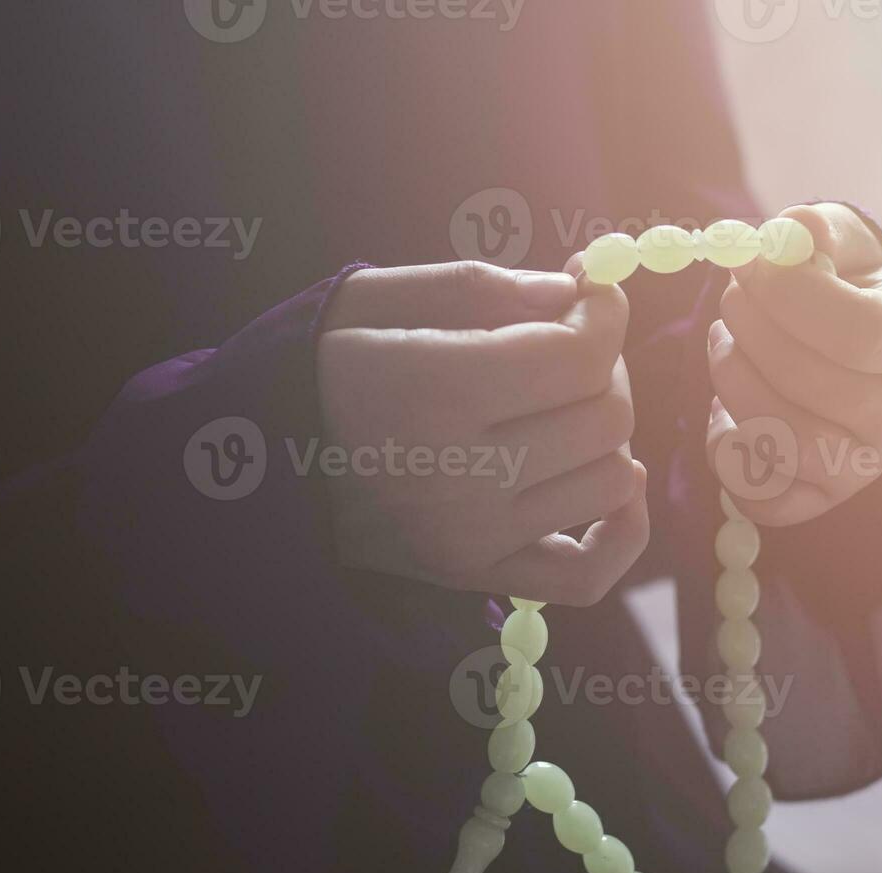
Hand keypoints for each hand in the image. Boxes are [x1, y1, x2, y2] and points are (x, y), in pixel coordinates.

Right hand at [316, 261, 647, 605]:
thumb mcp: (375, 298)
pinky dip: (623, 532)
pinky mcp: (473, 576)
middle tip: (563, 347)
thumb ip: (481, 287)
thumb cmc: (321, 366)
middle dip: (603, 366)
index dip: (605, 310)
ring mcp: (471, 537)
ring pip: (610, 481)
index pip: (580, 353)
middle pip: (606, 415)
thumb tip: (576, 294)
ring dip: (606, 436)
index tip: (588, 293)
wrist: (258, 463)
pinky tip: (615, 486)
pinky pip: (588, 575)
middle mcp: (461, 472)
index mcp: (436, 388)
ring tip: (561, 409)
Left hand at [707, 204, 881, 525]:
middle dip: (752, 334)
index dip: (790, 298)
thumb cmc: (839, 285)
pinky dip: (727, 451)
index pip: (860, 333)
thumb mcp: (835, 241)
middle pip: (813, 386)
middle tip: (731, 299)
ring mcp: (863, 464)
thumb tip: (789, 232)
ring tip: (724, 344)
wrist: (846, 346)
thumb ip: (813, 229)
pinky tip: (727, 409)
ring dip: (733, 385)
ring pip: (783, 442)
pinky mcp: (818, 499)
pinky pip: (761, 497)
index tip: (751, 266)